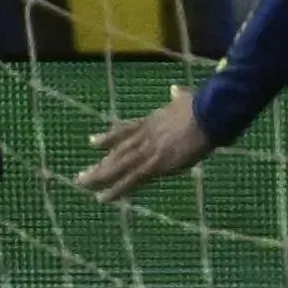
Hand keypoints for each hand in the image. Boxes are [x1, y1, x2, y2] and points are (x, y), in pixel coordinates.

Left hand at [72, 87, 218, 197]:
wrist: (207, 116)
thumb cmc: (202, 107)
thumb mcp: (186, 98)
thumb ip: (178, 96)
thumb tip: (175, 89)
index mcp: (151, 122)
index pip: (124, 131)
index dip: (108, 138)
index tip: (92, 143)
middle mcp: (144, 137)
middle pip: (116, 153)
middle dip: (99, 165)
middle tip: (81, 176)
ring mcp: (148, 151)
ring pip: (118, 167)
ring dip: (99, 177)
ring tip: (82, 185)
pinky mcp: (155, 164)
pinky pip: (131, 180)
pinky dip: (116, 190)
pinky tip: (103, 198)